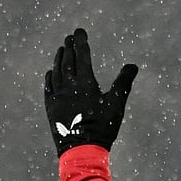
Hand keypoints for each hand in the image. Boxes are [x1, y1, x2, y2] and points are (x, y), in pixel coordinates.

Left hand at [44, 28, 138, 155]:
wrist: (81, 148)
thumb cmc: (102, 127)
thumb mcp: (117, 104)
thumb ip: (123, 83)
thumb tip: (132, 66)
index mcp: (85, 83)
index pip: (82, 56)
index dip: (81, 42)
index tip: (79, 31)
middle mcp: (68, 86)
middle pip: (67, 61)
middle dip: (69, 47)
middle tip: (69, 37)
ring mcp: (57, 96)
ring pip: (56, 72)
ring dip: (59, 59)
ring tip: (61, 50)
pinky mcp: (51, 106)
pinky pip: (48, 86)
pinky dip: (50, 76)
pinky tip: (51, 72)